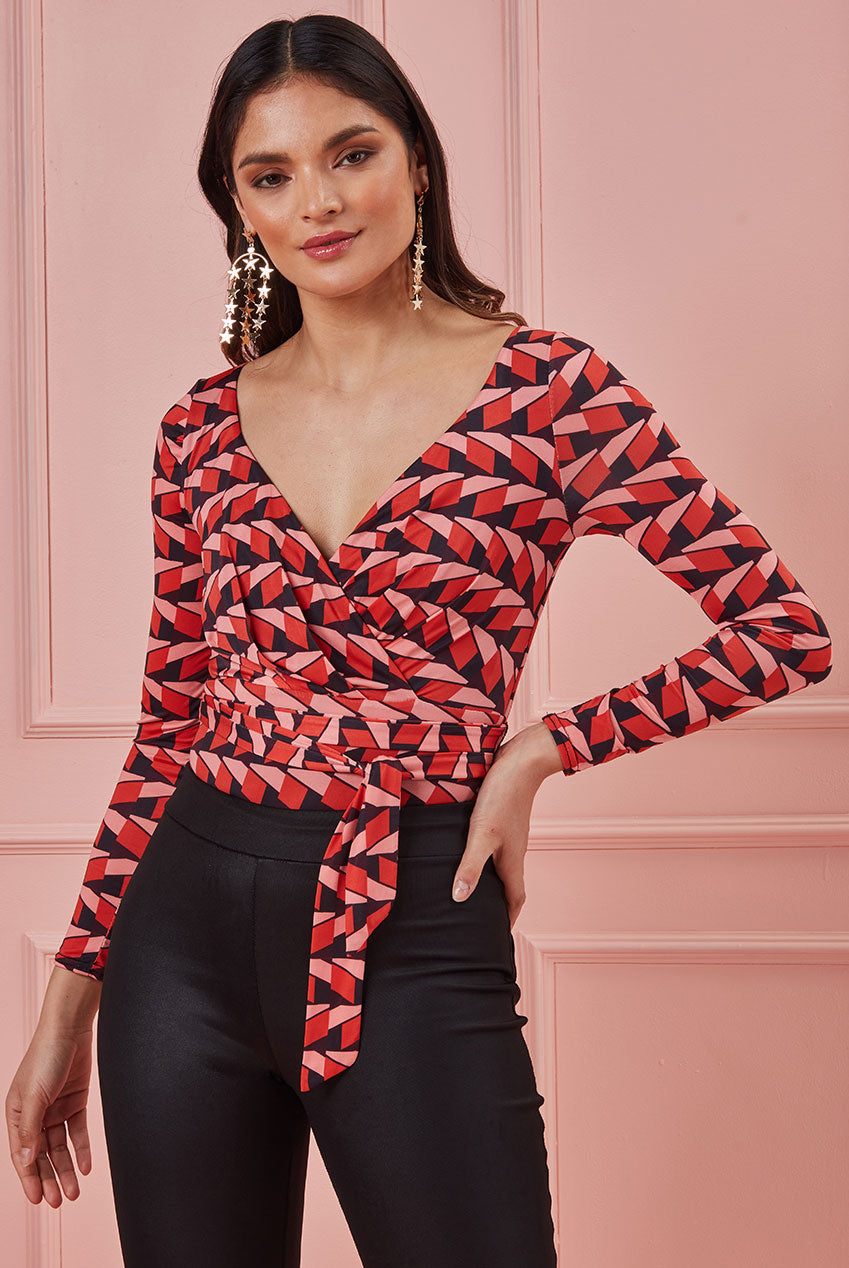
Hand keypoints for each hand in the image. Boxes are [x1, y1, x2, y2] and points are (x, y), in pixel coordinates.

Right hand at [6, 1021, 94, 1206]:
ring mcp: (55, 1109)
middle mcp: (35, 1114)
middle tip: (59, 1203)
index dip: (29, 1178)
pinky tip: (86, 1167)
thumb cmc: (45, 1057)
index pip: (22, 1154)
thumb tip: (26, 1161)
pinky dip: (82, 1149)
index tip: (38, 1200)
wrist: (70, 1028)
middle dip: (49, 1179)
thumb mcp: (34, 1095)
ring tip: (74, 1192)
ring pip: (60, 1147)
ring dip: (66, 1169)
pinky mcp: (75, 1102)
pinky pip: (77, 1132)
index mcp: (16, 1114)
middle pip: (42, 1155)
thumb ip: (30, 1129)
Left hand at [451, 722, 561, 928]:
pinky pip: (495, 848)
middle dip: (498, 906)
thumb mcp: (482, 834)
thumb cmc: (503, 797)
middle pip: (508, 886)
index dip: (507, 920)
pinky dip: (485, 859)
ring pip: (501, 867)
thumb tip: (460, 899)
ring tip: (472, 891)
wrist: (522, 760)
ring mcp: (509, 835)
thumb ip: (471, 866)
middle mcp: (513, 852)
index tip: (498, 938)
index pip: (514, 900)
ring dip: (490, 882)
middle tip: (481, 920)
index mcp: (512, 861)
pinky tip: (468, 852)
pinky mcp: (502, 819)